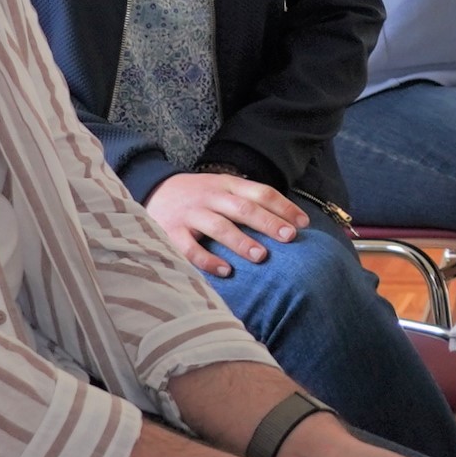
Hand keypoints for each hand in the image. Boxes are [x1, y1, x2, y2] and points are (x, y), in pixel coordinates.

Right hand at [145, 172, 308, 276]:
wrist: (151, 189)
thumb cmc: (198, 196)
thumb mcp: (223, 188)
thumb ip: (249, 200)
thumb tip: (288, 221)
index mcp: (227, 185)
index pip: (260, 192)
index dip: (283, 206)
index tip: (303, 223)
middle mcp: (210, 197)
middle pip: (242, 208)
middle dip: (267, 222)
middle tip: (289, 237)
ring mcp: (190, 214)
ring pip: (218, 226)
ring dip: (241, 241)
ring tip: (261, 256)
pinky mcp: (171, 232)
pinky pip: (190, 249)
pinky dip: (208, 260)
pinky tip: (226, 271)